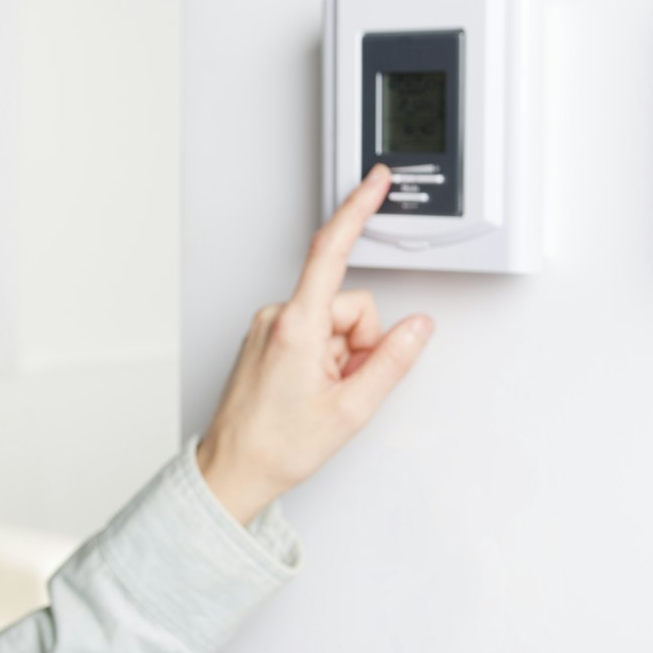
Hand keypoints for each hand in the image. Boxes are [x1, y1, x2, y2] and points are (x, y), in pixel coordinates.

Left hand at [195, 163, 433, 524]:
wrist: (232, 469)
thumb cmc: (276, 446)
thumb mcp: (351, 410)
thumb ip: (392, 361)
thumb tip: (419, 328)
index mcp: (296, 326)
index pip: (331, 251)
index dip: (357, 210)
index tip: (375, 182)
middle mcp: (276, 317)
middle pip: (349, 306)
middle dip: (359, 345)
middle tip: (343, 388)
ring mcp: (268, 328)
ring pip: (332, 322)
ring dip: (341, 356)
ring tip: (322, 394)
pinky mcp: (265, 338)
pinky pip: (312, 333)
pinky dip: (323, 358)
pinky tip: (310, 389)